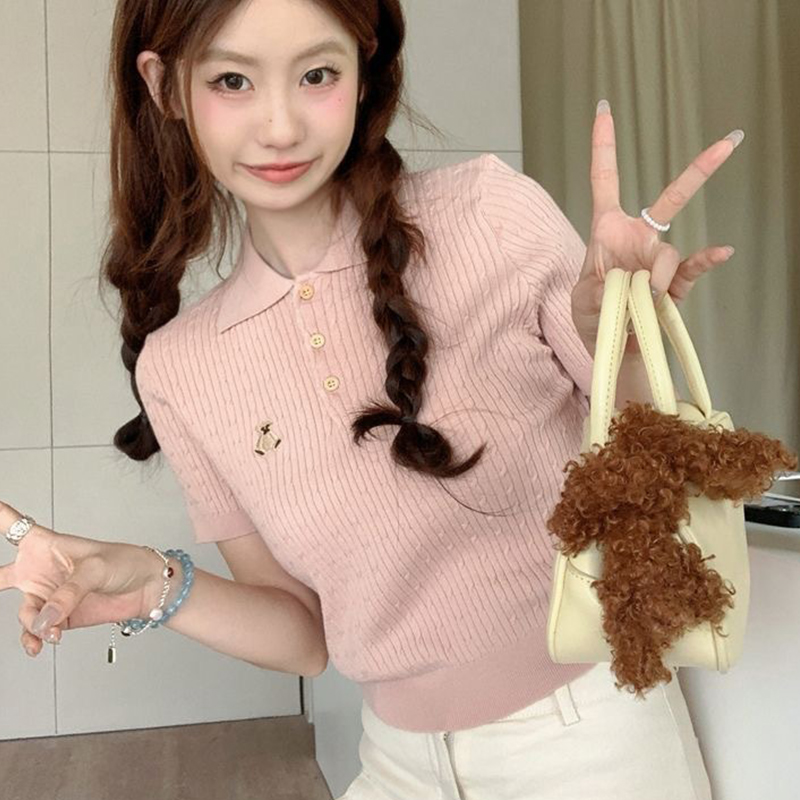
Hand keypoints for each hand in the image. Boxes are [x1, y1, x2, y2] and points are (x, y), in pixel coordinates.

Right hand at [0, 501, 162, 657]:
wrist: (148, 589)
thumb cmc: (125, 563)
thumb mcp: (96, 568)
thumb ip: (68, 593)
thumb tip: (44, 619)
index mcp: (48, 545)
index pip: (14, 525)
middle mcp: (42, 570)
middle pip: (1, 575)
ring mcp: (49, 595)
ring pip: (25, 612)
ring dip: (32, 624)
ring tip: (51, 630)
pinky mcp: (59, 617)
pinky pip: (36, 631)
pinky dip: (35, 639)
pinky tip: (44, 642)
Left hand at [571, 99, 741, 351]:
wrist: (610, 348)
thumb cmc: (592, 317)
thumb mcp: (582, 298)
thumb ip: (601, 285)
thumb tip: (633, 280)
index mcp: (607, 231)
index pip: (605, 180)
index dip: (604, 146)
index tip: (605, 108)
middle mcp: (638, 238)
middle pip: (670, 199)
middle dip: (700, 172)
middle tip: (730, 141)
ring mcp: (659, 261)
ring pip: (668, 255)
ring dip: (653, 281)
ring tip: (637, 304)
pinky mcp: (675, 285)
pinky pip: (693, 269)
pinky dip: (706, 261)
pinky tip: (721, 251)